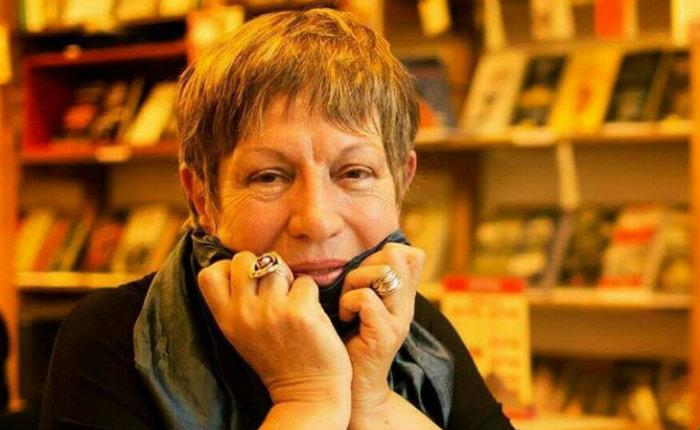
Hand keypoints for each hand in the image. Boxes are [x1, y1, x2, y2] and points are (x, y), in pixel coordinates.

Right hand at [197, 252, 351, 409]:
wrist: (306, 393)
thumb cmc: (278, 359)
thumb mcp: (242, 335)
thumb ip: (237, 303)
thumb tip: (243, 264)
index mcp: (226, 320)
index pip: (208, 275)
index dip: (227, 267)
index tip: (245, 278)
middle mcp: (244, 313)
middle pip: (245, 259)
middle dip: (263, 264)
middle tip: (275, 286)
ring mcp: (272, 311)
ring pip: (278, 267)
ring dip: (290, 281)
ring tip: (294, 304)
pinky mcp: (300, 312)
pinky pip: (305, 282)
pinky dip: (310, 294)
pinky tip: (310, 315)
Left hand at [338, 243, 424, 413]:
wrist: (354, 389)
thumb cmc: (348, 343)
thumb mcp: (362, 307)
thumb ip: (366, 283)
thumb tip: (358, 257)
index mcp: (403, 297)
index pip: (412, 255)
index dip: (385, 254)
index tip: (365, 276)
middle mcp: (406, 306)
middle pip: (397, 256)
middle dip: (365, 265)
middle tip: (351, 290)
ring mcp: (398, 320)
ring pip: (383, 273)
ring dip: (355, 282)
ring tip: (347, 304)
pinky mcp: (384, 334)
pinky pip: (366, 298)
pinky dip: (348, 302)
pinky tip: (345, 318)